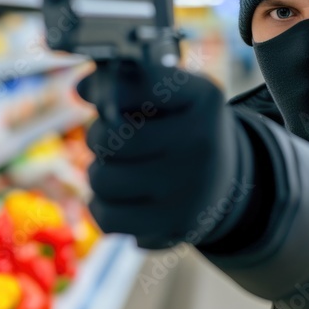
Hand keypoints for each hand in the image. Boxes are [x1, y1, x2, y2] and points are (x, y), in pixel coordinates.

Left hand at [77, 61, 253, 248]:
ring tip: (118, 169)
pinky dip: (102, 207)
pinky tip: (118, 197)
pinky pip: (108, 218)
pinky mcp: (177, 225)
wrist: (224, 182)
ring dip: (100, 172)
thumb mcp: (173, 96)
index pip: (136, 84)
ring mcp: (190, 188)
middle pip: (109, 138)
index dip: (105, 90)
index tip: (95, 95)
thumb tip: (84, 89)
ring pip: (102, 180)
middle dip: (99, 137)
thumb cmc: (183, 130)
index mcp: (202, 99)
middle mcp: (201, 142)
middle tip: (111, 140)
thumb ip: (129, 83)